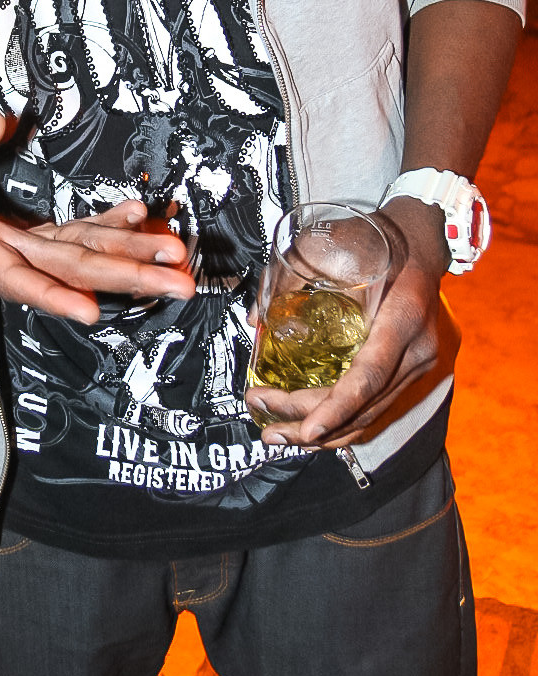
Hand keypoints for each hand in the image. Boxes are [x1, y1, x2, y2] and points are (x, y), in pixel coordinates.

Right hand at [0, 113, 195, 325]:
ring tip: (176, 257)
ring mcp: (19, 251)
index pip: (16, 275)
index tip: (90, 308)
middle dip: (126, 276)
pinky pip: (74, 241)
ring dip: (130, 260)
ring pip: (80, 259)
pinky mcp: (27, 242)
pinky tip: (140, 219)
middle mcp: (2, 255)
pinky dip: (109, 232)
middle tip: (176, 279)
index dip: (53, 293)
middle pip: (70, 271)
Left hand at [245, 198, 454, 448]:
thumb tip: (255, 321)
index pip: (370, 375)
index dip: (338, 406)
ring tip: (278, 434)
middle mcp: (417, 349)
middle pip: (365, 404)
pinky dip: (343, 424)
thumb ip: (292, 280)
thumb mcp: (333, 248)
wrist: (420, 241)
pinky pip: (377, 409)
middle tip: (266, 421)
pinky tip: (311, 431)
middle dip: (312, 421)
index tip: (308, 428)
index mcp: (403, 316)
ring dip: (324, 433)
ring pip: (371, 415)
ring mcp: (419, 365)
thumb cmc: (376, 241)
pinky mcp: (411, 372)